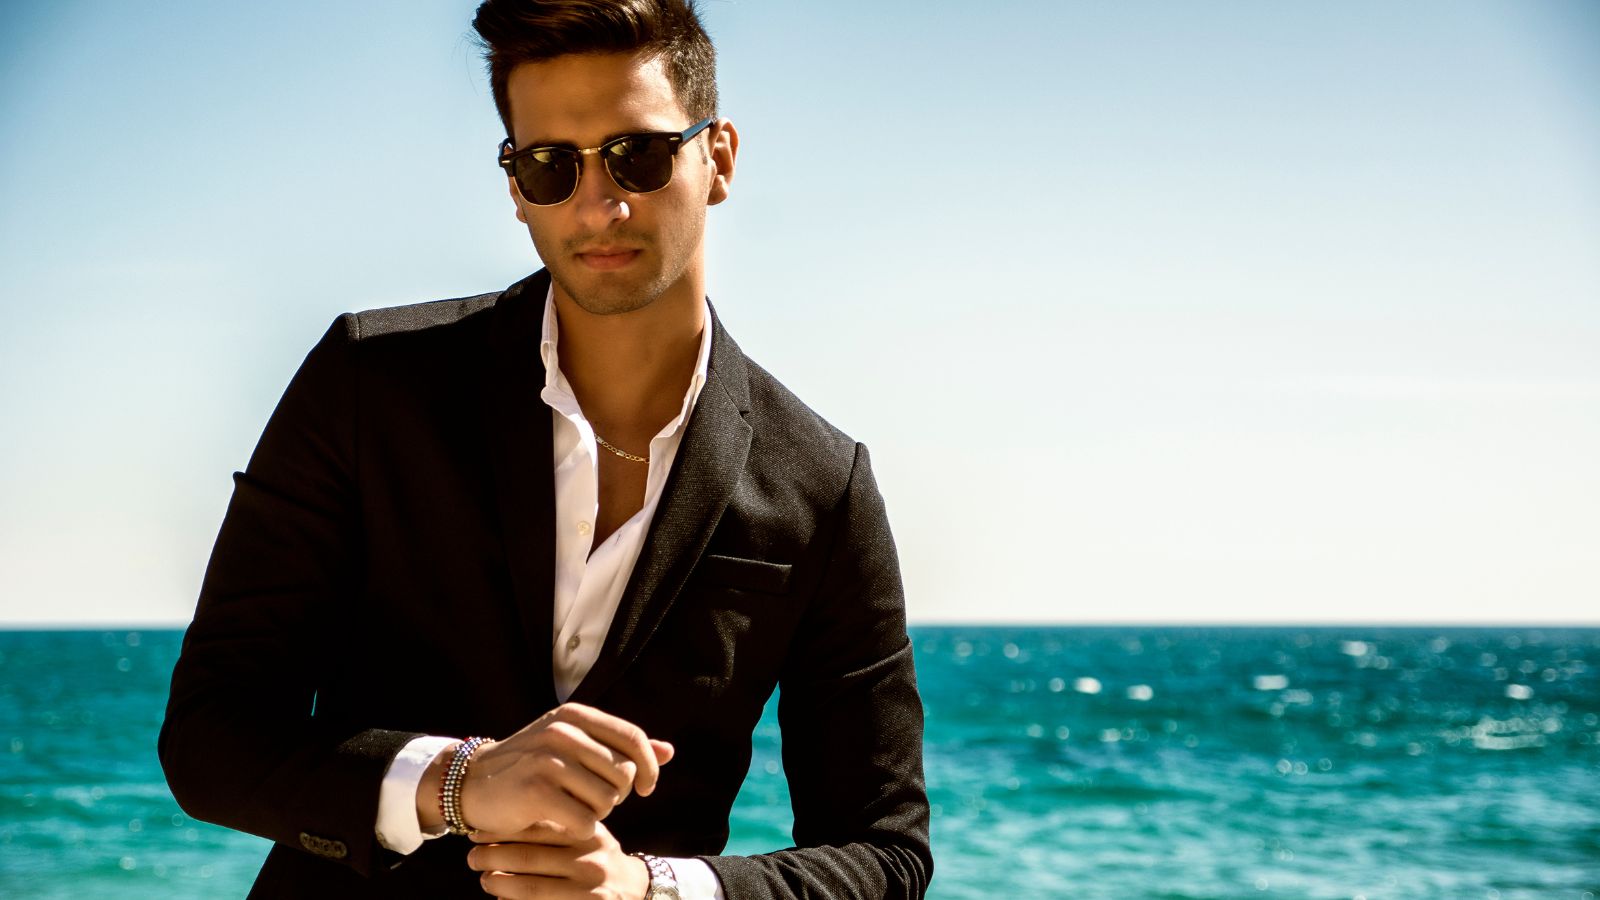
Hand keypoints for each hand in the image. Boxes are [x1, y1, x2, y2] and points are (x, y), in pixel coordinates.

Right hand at [418, 702, 673, 838]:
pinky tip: (563, 821)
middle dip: (617, 794)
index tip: (645, 788)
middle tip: (592, 798)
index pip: (633, 738)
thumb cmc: (532, 765)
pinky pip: (586, 820)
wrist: (473, 782)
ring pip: (607, 799)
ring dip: (598, 812)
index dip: (648, 767)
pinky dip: (581, 828)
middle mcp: (562, 730)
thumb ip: (621, 747)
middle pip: (623, 773)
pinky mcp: (536, 791)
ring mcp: (548, 759)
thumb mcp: (575, 745)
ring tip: (574, 806)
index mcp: (575, 714)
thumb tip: (670, 751)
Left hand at [467, 820, 649, 899]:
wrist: (636, 892)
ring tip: (484, 876)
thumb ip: (558, 827)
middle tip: (472, 855)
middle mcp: (590, 861)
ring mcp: (588, 892)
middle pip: (528, 857)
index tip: (478, 831)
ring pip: (529, 888)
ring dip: (498, 882)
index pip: (538, 827)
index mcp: (589, 835)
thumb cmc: (599, 859)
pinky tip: (502, 897)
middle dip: (492, 855)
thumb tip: (504, 820)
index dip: (503, 829)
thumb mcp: (588, 835)